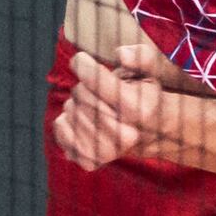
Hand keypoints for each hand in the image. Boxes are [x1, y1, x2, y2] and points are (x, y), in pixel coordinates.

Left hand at [50, 42, 174, 172]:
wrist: (154, 134)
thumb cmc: (147, 98)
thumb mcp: (152, 73)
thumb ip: (142, 57)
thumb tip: (121, 55)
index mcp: (137, 109)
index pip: (97, 81)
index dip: (82, 64)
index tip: (80, 60)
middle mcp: (123, 135)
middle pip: (80, 93)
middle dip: (85, 84)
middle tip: (96, 88)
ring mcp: (106, 150)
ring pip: (69, 109)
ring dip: (76, 102)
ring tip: (93, 105)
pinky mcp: (90, 160)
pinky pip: (61, 129)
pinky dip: (64, 120)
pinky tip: (78, 117)